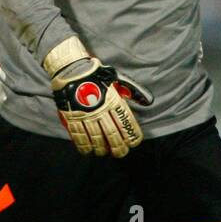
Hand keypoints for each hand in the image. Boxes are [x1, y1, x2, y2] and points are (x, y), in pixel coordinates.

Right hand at [44, 37, 151, 157]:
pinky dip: (83, 145)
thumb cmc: (97, 74)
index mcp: (113, 100)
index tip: (133, 143)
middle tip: (120, 152)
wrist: (72, 69)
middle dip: (118, 147)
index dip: (131, 135)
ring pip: (95, 138)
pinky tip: (88, 151)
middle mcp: (100, 109)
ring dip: (101, 148)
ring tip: (104, 152)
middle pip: (112, 134)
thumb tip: (149, 101)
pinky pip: (78, 135)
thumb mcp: (118, 79)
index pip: (125, 122)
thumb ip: (134, 91)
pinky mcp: (71, 116)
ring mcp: (85, 114)